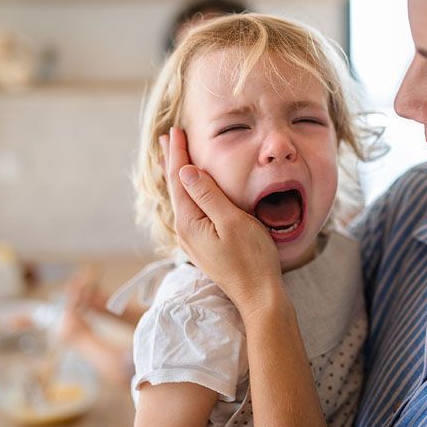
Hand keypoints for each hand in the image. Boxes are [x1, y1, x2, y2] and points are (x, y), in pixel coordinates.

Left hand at [161, 127, 284, 316]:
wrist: (259, 296)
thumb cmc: (252, 259)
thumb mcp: (232, 221)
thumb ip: (208, 195)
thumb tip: (186, 170)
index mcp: (190, 222)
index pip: (180, 179)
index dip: (178, 153)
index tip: (175, 131)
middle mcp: (186, 231)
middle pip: (176, 188)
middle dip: (173, 161)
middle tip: (167, 137)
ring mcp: (194, 240)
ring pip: (182, 200)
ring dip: (179, 176)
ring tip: (173, 158)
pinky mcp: (204, 245)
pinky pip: (190, 210)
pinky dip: (188, 192)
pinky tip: (190, 191)